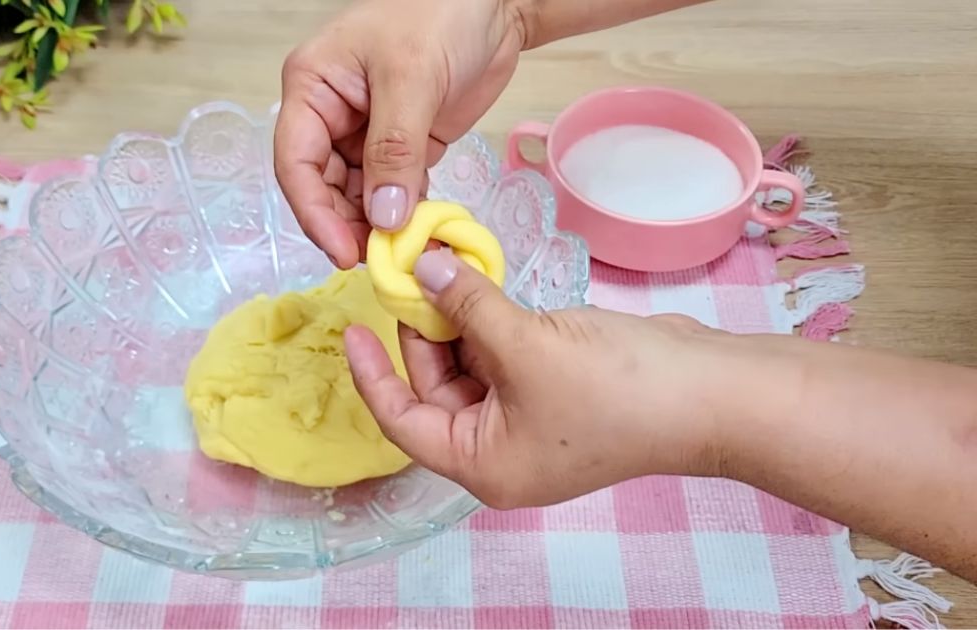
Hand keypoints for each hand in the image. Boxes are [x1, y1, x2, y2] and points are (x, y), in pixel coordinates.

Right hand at [274, 0, 529, 268]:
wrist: (497, 3)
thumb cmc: (442, 14)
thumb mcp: (412, 77)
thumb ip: (394, 149)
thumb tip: (383, 218)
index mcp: (313, 87)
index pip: (295, 161)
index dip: (314, 212)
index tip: (343, 250)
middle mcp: (331, 114)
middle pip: (321, 186)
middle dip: (346, 224)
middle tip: (381, 258)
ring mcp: (366, 133)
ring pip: (356, 196)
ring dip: (376, 226)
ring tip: (404, 252)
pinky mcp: (403, 148)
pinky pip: (393, 192)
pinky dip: (404, 216)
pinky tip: (421, 235)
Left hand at [344, 250, 732, 507]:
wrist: (709, 392)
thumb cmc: (614, 387)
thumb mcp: (525, 344)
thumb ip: (467, 306)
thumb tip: (427, 268)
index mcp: (482, 464)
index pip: (403, 422)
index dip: (373, 373)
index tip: (353, 327)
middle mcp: (500, 451)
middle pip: (436, 390)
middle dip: (424, 334)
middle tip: (412, 275)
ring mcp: (531, 423)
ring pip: (472, 369)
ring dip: (459, 322)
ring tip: (445, 268)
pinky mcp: (557, 394)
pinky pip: (505, 358)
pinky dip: (492, 324)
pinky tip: (482, 284)